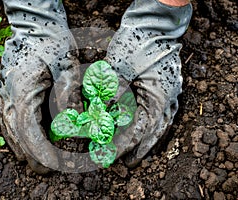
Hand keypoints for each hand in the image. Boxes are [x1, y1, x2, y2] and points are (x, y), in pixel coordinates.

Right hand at [0, 0, 80, 173]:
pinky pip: (7, 120)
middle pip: (17, 137)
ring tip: (39, 160)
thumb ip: (68, 93)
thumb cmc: (52, 41)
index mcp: (23, 92)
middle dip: (33, 156)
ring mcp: (4, 95)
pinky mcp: (5, 92)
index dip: (42, 153)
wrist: (34, 25)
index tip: (56, 165)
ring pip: (10, 131)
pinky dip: (18, 135)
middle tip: (49, 169)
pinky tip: (28, 140)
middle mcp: (8, 97)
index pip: (30, 133)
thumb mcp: (66, 64)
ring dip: (24, 148)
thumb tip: (73, 121)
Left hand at [105, 0, 191, 166]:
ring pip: (160, 125)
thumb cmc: (137, 42)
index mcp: (158, 95)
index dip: (123, 143)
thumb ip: (112, 91)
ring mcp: (169, 93)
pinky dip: (151, 126)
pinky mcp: (165, 88)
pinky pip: (161, 114)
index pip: (139, 128)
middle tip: (127, 163)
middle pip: (154, 131)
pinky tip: (144, 131)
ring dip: (147, 141)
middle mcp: (167, 97)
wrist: (155, 24)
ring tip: (136, 154)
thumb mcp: (120, 67)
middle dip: (139, 149)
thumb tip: (102, 111)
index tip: (109, 154)